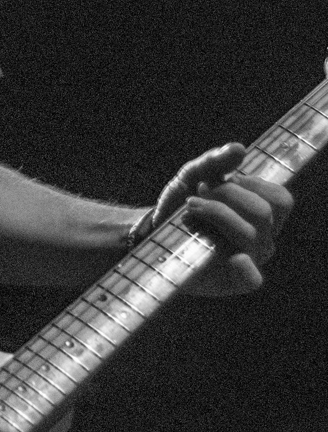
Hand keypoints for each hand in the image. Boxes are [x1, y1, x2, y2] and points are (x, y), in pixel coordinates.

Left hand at [148, 142, 292, 295]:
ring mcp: (248, 261)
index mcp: (261, 216)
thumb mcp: (192, 176)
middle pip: (263, 212)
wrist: (151, 232)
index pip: (280, 199)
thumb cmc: (179, 204)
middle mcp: (262, 240)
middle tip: (196, 195)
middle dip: (226, 195)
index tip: (218, 179)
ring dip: (216, 214)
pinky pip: (252, 278)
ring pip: (251, 235)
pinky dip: (244, 266)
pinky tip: (228, 255)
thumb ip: (215, 162)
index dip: (250, 183)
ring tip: (189, 210)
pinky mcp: (231, 282)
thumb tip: (239, 149)